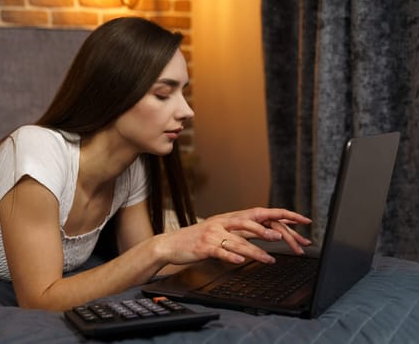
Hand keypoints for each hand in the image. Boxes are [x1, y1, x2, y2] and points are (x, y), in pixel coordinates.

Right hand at [157, 207, 311, 265]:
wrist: (171, 244)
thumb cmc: (198, 239)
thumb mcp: (223, 232)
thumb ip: (244, 232)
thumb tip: (269, 232)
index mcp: (231, 218)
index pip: (262, 213)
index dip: (283, 215)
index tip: (303, 221)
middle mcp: (224, 222)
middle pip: (252, 222)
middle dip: (274, 231)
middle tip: (292, 241)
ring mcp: (213, 233)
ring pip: (239, 240)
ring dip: (256, 250)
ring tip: (270, 258)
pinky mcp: (204, 246)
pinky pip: (220, 251)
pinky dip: (230, 256)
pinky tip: (240, 262)